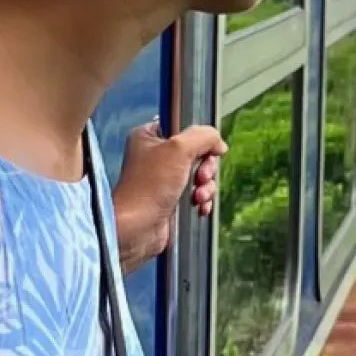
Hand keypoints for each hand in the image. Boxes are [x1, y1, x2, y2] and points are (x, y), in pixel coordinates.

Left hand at [113, 120, 225, 273]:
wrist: (137, 228)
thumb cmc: (149, 186)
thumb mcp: (179, 149)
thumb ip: (203, 136)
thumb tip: (219, 143)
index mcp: (149, 137)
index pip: (184, 128)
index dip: (200, 139)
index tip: (206, 151)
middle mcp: (155, 157)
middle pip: (198, 153)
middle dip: (206, 168)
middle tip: (201, 177)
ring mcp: (164, 180)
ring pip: (201, 175)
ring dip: (206, 187)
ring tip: (198, 197)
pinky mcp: (172, 200)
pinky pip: (198, 194)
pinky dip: (203, 201)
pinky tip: (199, 207)